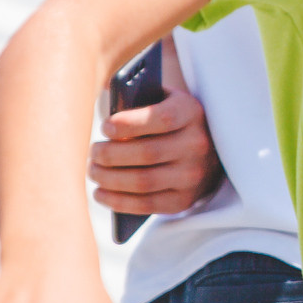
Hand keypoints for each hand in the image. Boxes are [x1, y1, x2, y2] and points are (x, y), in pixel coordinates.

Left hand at [90, 89, 223, 214]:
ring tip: (93, 171)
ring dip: (109, 179)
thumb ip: (139, 97)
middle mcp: (196, 146)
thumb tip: (106, 100)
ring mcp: (192, 176)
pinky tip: (100, 193)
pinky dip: (117, 201)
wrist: (209, 152)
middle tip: (94, 151)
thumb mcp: (164, 101)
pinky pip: (146, 205)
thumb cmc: (172, 121)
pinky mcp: (183, 200)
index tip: (105, 127)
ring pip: (143, 181)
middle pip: (147, 153)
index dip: (129, 124)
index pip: (162, 119)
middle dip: (111, 154)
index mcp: (191, 114)